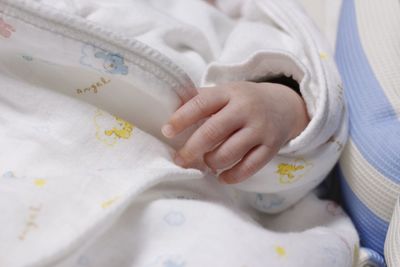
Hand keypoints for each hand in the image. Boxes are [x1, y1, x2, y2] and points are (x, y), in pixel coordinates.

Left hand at [161, 81, 308, 183]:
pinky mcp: (271, 147)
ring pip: (229, 153)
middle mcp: (245, 109)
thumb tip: (167, 109)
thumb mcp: (225, 93)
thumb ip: (200, 100)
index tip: (167, 131)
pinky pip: (248, 168)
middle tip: (180, 159)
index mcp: (229, 93)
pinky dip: (231, 176)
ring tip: (206, 162)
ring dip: (211, 162)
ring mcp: (260, 129)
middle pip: (213, 132)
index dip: (181, 118)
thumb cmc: (244, 101)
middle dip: (191, 149)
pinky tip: (221, 176)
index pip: (201, 103)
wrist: (283, 105)